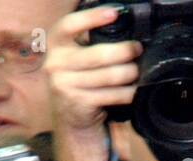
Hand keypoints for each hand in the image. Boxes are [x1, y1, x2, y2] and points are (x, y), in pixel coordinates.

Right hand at [45, 5, 141, 133]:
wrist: (70, 115)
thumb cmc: (78, 78)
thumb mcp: (75, 55)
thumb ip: (88, 40)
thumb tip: (118, 21)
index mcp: (55, 44)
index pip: (69, 25)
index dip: (91, 18)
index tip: (114, 13)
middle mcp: (56, 63)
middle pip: (98, 54)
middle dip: (124, 51)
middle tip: (137, 49)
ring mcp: (65, 84)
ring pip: (108, 76)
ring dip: (129, 73)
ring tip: (137, 71)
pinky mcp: (78, 102)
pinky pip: (111, 95)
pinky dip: (126, 93)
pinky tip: (133, 90)